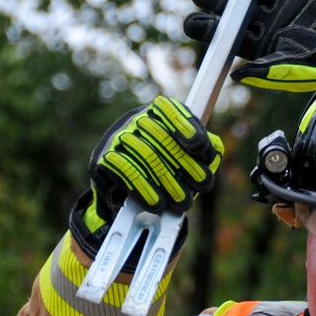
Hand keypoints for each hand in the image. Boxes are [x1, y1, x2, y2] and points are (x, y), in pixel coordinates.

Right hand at [86, 96, 223, 227]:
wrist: (121, 178)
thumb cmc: (165, 161)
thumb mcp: (187, 150)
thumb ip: (205, 148)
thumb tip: (212, 156)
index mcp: (159, 111)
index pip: (172, 111)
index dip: (186, 126)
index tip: (197, 143)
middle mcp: (137, 119)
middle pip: (164, 140)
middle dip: (188, 166)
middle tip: (203, 185)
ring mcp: (118, 137)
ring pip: (148, 157)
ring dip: (169, 183)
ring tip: (183, 202)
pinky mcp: (103, 159)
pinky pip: (127, 173)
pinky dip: (145, 190)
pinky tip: (158, 204)